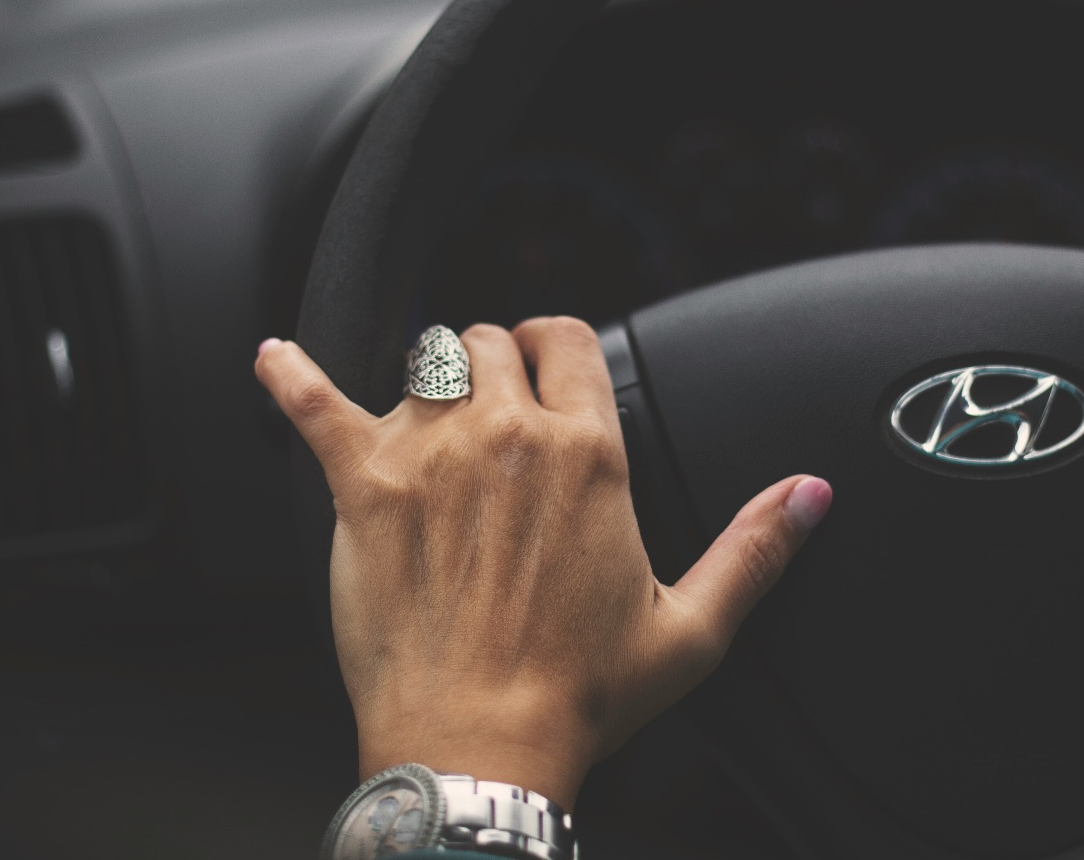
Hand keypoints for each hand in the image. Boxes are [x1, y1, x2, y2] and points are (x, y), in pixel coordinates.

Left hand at [255, 317, 830, 807]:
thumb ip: (755, 547)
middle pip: (490, 338)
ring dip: (427, 382)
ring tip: (428, 421)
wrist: (479, 746)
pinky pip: (314, 407)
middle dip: (495, 361)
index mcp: (588, 455)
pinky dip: (290, 377)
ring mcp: (428, 455)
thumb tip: (810, 494)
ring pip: (421, 362)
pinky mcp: (360, 488)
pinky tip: (273, 358)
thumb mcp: (691, 627)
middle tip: (493, 405)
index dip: (556, 344)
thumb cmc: (579, 696)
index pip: (567, 338)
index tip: (548, 360)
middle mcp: (507, 437)